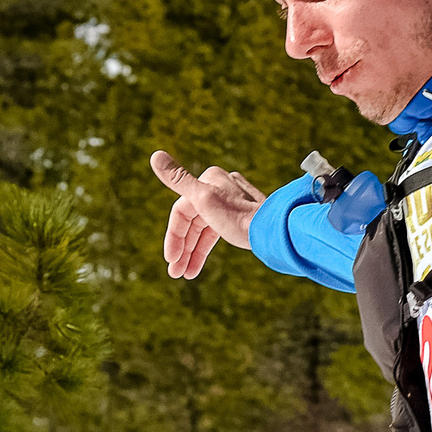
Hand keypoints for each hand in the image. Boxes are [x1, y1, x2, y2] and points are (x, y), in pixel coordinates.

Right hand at [152, 150, 264, 279]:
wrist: (277, 231)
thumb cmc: (240, 217)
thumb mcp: (203, 199)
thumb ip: (178, 179)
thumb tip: (155, 155)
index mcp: (209, 181)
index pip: (181, 211)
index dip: (173, 237)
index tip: (171, 260)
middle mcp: (220, 188)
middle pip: (192, 222)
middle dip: (183, 249)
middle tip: (176, 273)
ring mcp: (232, 202)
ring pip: (205, 229)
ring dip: (193, 253)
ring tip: (186, 275)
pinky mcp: (242, 216)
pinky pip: (217, 232)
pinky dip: (207, 248)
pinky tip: (198, 265)